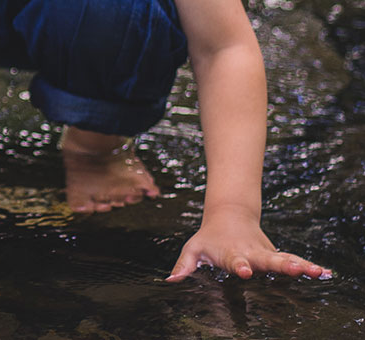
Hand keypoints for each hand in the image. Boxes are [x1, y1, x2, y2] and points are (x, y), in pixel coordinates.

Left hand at [166, 206, 330, 281]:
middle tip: (294, 270)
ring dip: (300, 265)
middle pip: (267, 260)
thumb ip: (183, 265)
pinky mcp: (275, 255)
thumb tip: (171, 281)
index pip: (236, 260)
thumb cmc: (209, 237)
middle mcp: (252, 253)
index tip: (244, 270)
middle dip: (280, 265)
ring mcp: (266, 254)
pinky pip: (294, 260)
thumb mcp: (192, 248)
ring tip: (316, 272)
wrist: (229, 214)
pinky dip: (309, 266)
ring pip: (285, 259)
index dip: (239, 265)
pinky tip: (325, 273)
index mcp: (232, 253)